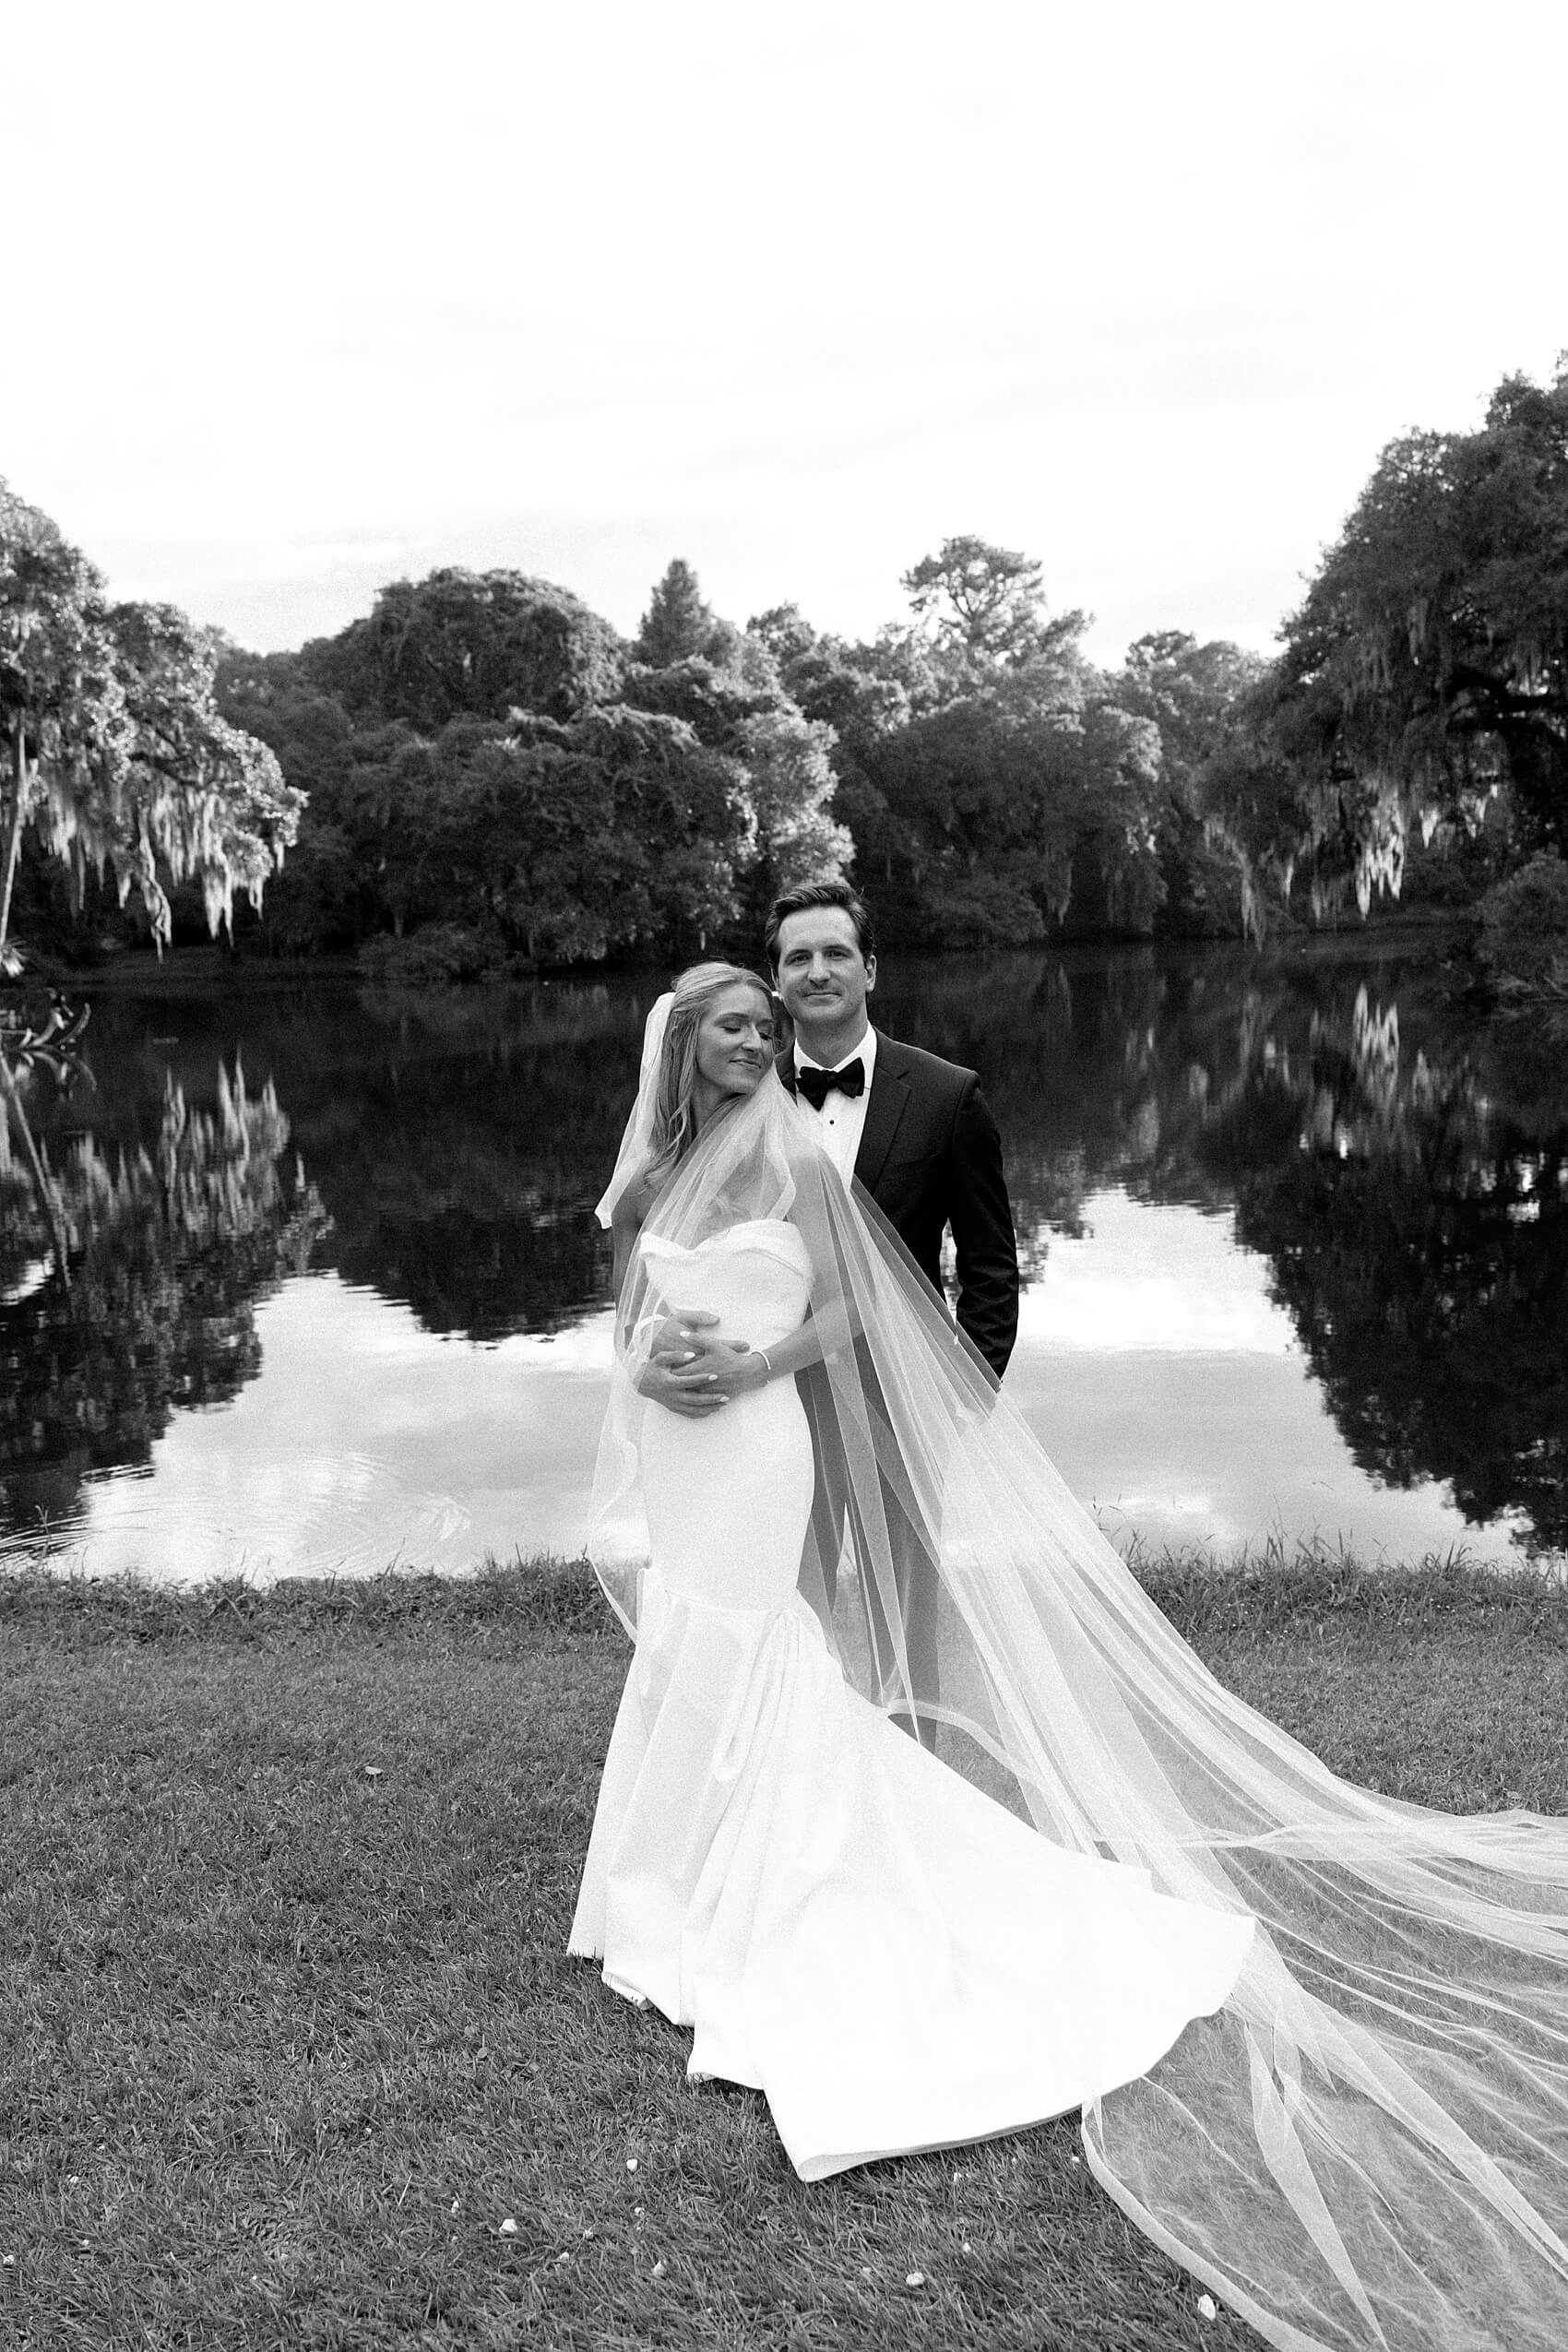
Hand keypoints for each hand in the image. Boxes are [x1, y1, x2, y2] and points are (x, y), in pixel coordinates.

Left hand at [637, 1315, 768, 1414]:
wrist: (747, 1373)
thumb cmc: (731, 1358)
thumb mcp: (714, 1345)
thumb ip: (697, 1338)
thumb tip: (682, 1333)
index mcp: (698, 1368)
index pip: (678, 1371)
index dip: (669, 1371)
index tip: (662, 1369)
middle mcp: (700, 1382)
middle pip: (681, 1384)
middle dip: (673, 1382)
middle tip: (662, 1382)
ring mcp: (706, 1392)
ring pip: (688, 1394)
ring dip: (681, 1392)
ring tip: (672, 1391)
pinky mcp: (711, 1398)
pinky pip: (698, 1402)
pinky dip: (692, 1400)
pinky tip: (687, 1399)